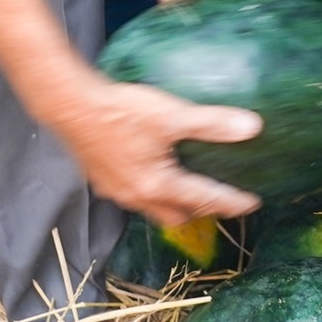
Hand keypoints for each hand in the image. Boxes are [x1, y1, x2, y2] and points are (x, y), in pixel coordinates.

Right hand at [39, 73, 263, 225]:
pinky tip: (151, 170)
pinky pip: (133, 196)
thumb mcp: (171, 115)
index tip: (251, 204)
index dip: (231, 202)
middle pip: (177, 215)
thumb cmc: (119, 111)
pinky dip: (150, 191)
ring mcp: (116, 191)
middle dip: (200, 210)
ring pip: (153, 209)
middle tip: (219, 197)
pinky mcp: (102, 179)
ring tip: (188, 186)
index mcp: (157, 185)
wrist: (69, 106)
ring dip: (173, 203)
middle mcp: (137, 196)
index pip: (204, 199)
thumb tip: (251, 127)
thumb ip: (211, 124)